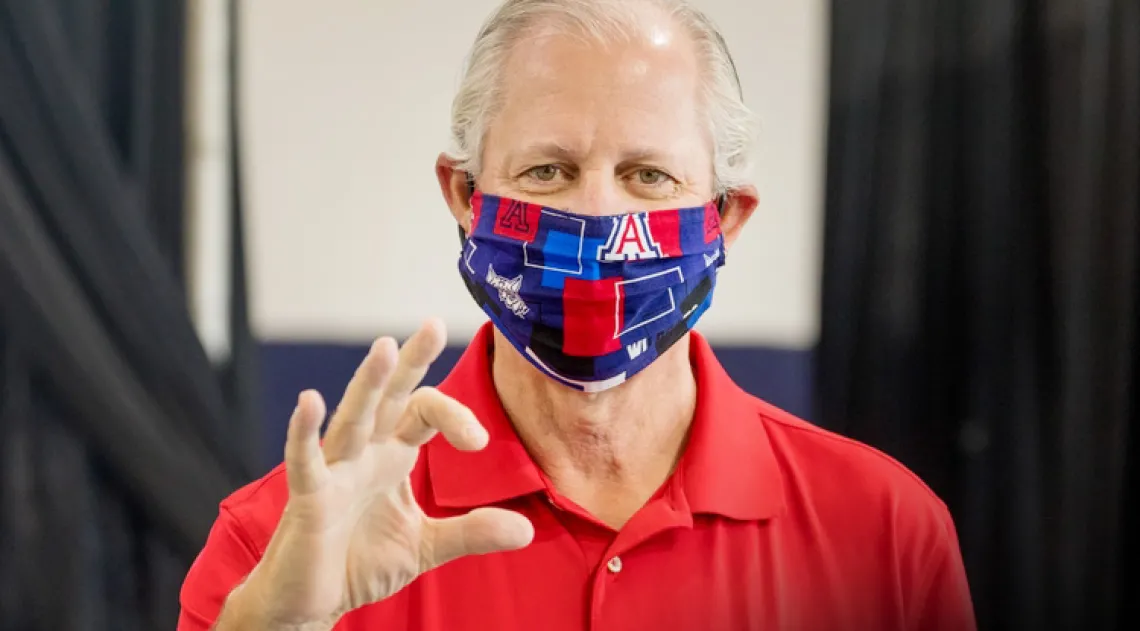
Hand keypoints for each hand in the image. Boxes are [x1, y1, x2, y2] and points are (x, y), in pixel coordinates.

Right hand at [230, 319, 533, 629]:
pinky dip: (305, 432)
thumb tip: (528, 529)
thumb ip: (472, 531)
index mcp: (392, 455)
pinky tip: (309, 402)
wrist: (313, 603)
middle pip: (390, 396)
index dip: (455, 416)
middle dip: (410, 360)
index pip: (425, 411)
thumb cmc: (360, 562)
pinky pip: (306, 461)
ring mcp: (334, 471)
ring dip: (368, 382)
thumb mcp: (427, 545)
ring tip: (384, 346)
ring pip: (353, 417)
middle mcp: (364, 452)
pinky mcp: (308, 499)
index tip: (478, 443)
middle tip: (434, 324)